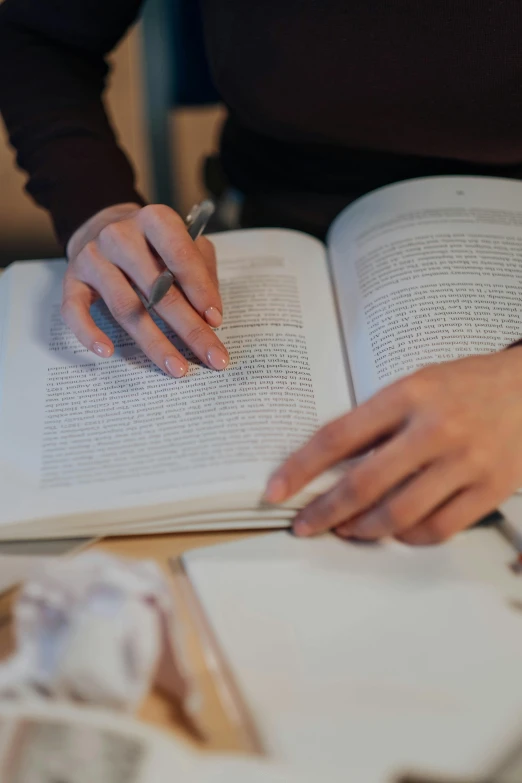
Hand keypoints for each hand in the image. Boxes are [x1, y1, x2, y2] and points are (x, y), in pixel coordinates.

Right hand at [62, 202, 228, 376]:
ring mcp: (93, 257)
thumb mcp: (184, 242)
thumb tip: (211, 316)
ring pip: (125, 307)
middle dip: (189, 329)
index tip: (216, 321)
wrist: (100, 226)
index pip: (180, 255)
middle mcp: (120, 235)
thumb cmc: (153, 243)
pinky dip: (89, 333)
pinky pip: (75, 311)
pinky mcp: (71, 280)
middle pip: (158, 290)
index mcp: (154, 220)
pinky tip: (107, 352)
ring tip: (176, 367)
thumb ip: (202, 271)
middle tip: (211, 357)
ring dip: (154, 342)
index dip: (201, 290)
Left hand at [264, 350, 521, 544]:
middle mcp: (435, 428)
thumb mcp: (416, 384)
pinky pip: (439, 528)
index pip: (338, 436)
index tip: (277, 490)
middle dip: (324, 512)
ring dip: (363, 530)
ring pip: (399, 514)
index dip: (301, 468)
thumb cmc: (469, 384)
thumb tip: (331, 462)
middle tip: (305, 525)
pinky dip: (409, 538)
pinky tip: (396, 533)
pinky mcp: (490, 488)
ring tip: (347, 530)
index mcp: (409, 394)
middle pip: (364, 484)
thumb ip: (377, 420)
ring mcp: (465, 461)